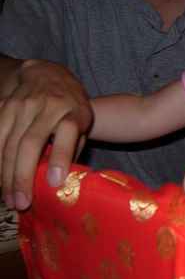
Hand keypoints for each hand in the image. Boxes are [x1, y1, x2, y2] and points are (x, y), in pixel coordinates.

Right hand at [0, 59, 92, 209]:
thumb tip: (64, 181)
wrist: (48, 75)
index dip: (61, 157)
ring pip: (8, 142)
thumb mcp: (83, 122)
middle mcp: (48, 106)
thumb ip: (74, 147)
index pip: (67, 132)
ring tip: (7, 197)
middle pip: (31, 143)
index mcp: (73, 111)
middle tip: (21, 203)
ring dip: (4, 173)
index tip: (55, 183)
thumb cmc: (71, 107)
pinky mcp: (4, 105)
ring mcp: (23, 105)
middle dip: (23, 176)